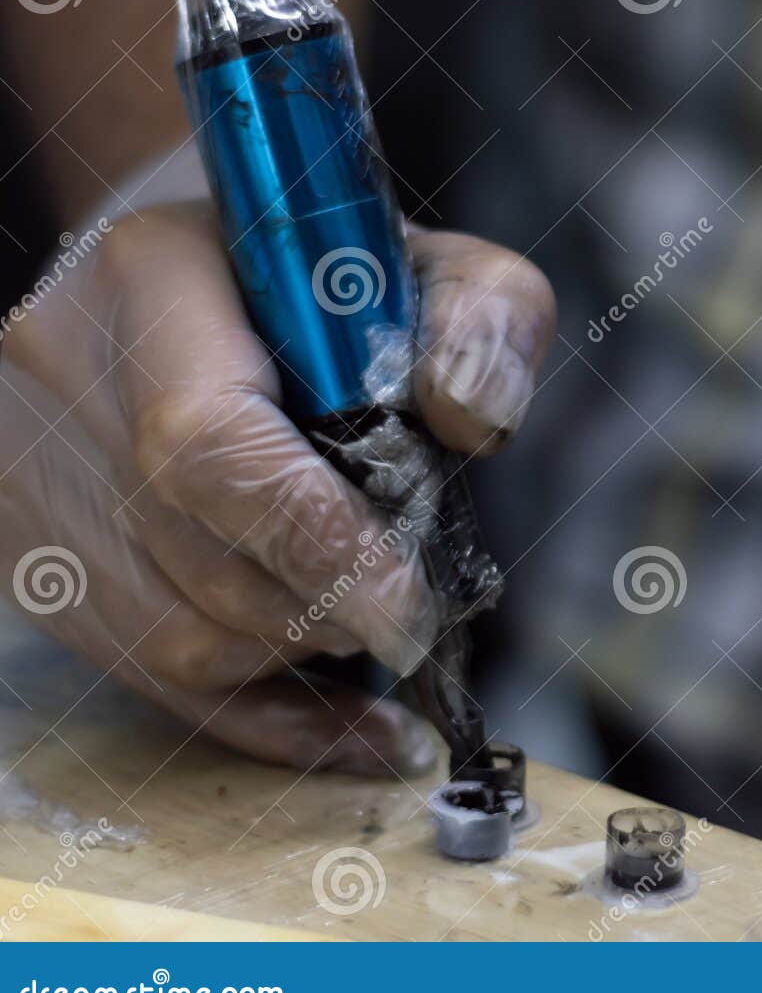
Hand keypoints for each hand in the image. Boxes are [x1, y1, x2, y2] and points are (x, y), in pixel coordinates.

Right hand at [0, 201, 554, 775]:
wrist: (204, 276)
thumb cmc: (328, 277)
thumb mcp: (436, 266)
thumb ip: (484, 322)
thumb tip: (472, 420)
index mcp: (153, 278)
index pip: (213, 448)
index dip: (321, 549)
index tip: (412, 609)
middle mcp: (58, 370)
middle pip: (200, 562)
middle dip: (330, 610)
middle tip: (410, 609)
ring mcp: (24, 466)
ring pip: (170, 638)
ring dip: (299, 657)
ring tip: (369, 624)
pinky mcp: (29, 546)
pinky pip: (143, 674)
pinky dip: (265, 715)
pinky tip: (356, 725)